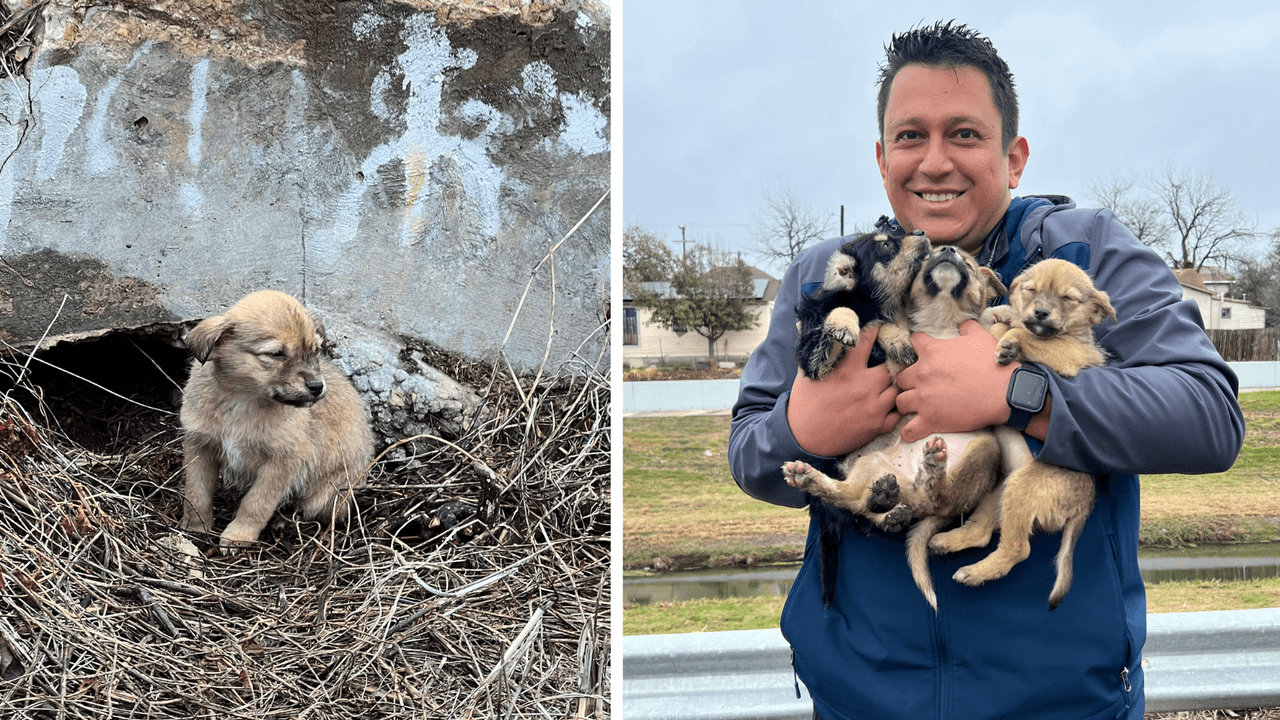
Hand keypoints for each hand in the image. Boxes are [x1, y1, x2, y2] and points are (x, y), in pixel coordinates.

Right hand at [787, 324, 901, 455]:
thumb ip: (819, 353)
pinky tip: (887, 404)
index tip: (879, 327)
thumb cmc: (804, 403)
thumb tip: (819, 333)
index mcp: (847, 370)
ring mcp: (873, 408)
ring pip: (897, 389)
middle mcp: (864, 387)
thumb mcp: (808, 373)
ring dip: (893, 386)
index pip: (867, 341)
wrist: (804, 437)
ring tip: (887, 384)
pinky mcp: (877, 426)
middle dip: (889, 364)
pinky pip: (897, 413)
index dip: (875, 331)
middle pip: (890, 368)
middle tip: (887, 363)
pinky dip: (894, 408)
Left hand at [895, 320, 1016, 442]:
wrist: (1005, 392)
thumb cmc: (993, 364)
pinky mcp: (930, 420)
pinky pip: (909, 429)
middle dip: (908, 381)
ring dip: (907, 404)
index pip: (914, 342)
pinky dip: (908, 431)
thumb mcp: (981, 337)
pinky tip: (912, 430)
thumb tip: (963, 324)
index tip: (922, 351)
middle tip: (920, 385)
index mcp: (932, 352)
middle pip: (901, 378)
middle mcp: (922, 375)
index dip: (918, 345)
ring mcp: (924, 399)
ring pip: (900, 402)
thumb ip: (968, 328)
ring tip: (916, 406)